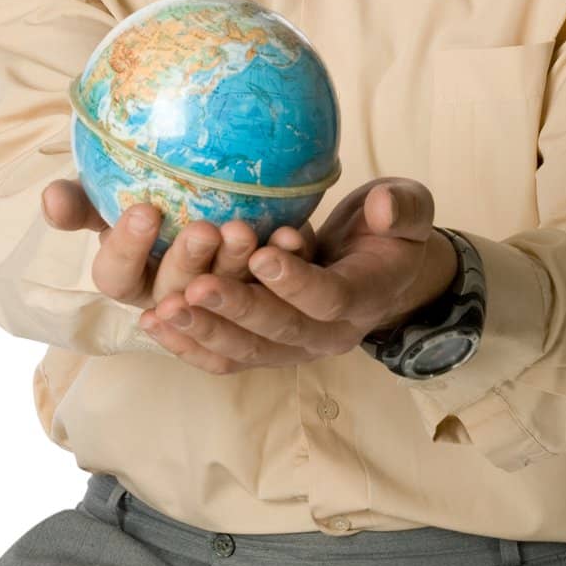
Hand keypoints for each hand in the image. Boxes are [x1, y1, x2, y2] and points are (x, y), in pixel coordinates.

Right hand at [40, 179, 316, 311]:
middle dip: (187, 264)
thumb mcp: (130, 197)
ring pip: (232, 307)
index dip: (127, 250)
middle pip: (177, 296)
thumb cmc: (177, 208)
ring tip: (241, 230)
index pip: (118, 280)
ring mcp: (238, 315)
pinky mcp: (288, 310)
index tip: (144, 209)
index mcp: (140, 281)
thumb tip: (51, 198)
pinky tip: (291, 234)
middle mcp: (185, 304)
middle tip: (204, 228)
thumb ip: (89, 201)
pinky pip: (288, 296)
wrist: (257, 208)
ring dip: (235, 271)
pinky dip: (289, 266)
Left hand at [137, 176, 457, 374]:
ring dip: (205, 332)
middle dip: (237, 310)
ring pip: (246, 352)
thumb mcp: (410, 210)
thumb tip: (382, 208)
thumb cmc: (390, 232)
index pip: (328, 298)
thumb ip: (402, 208)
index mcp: (363, 299)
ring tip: (164, 310)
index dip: (296, 282)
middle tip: (196, 287)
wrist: (380, 269)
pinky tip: (155, 323)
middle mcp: (328, 336)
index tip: (263, 254)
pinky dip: (190, 344)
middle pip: (280, 332)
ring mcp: (293, 349)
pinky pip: (225, 358)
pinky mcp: (265, 349)